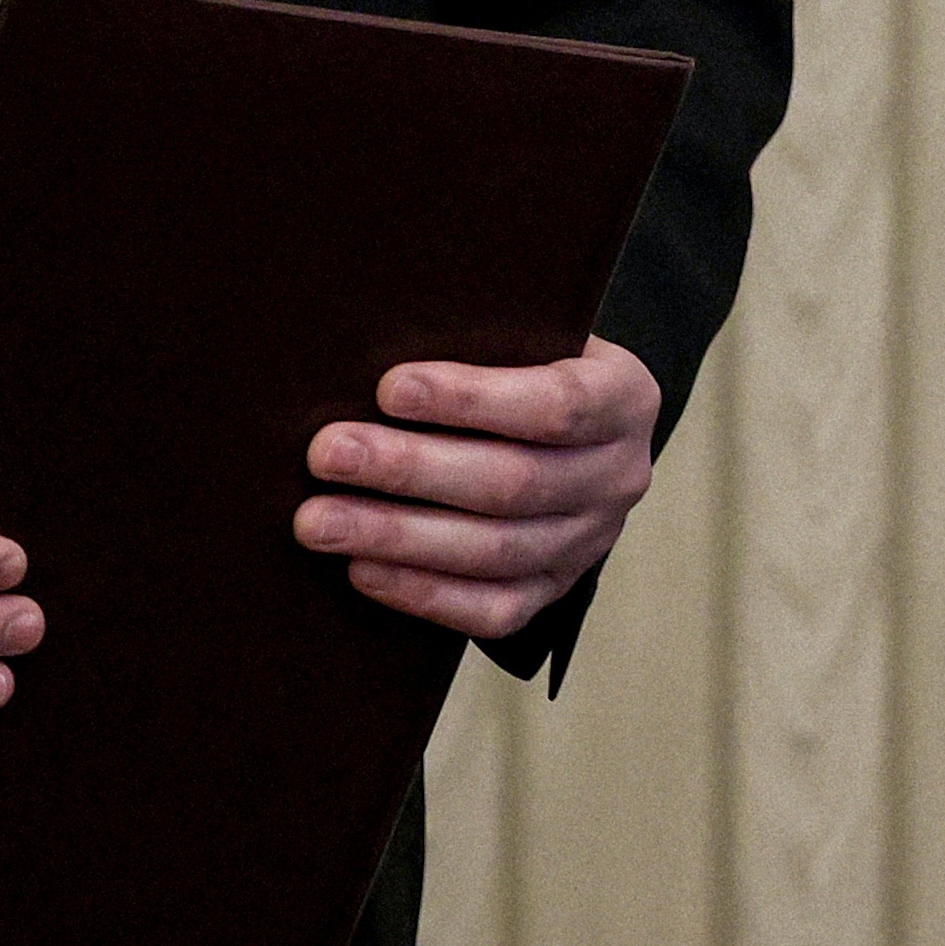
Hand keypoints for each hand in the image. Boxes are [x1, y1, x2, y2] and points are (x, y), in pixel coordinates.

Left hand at [296, 336, 661, 640]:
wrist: (574, 426)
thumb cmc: (528, 362)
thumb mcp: (532, 334)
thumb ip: (484, 338)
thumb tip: (375, 349)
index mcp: (625, 399)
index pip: (556, 404)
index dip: (471, 399)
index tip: (388, 388)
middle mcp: (618, 476)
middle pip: (513, 483)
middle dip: (410, 469)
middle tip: (327, 455)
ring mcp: (590, 542)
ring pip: (494, 552)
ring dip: (397, 537)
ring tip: (318, 521)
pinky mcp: (555, 590)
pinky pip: (494, 611)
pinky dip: (424, 593)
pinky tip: (361, 570)